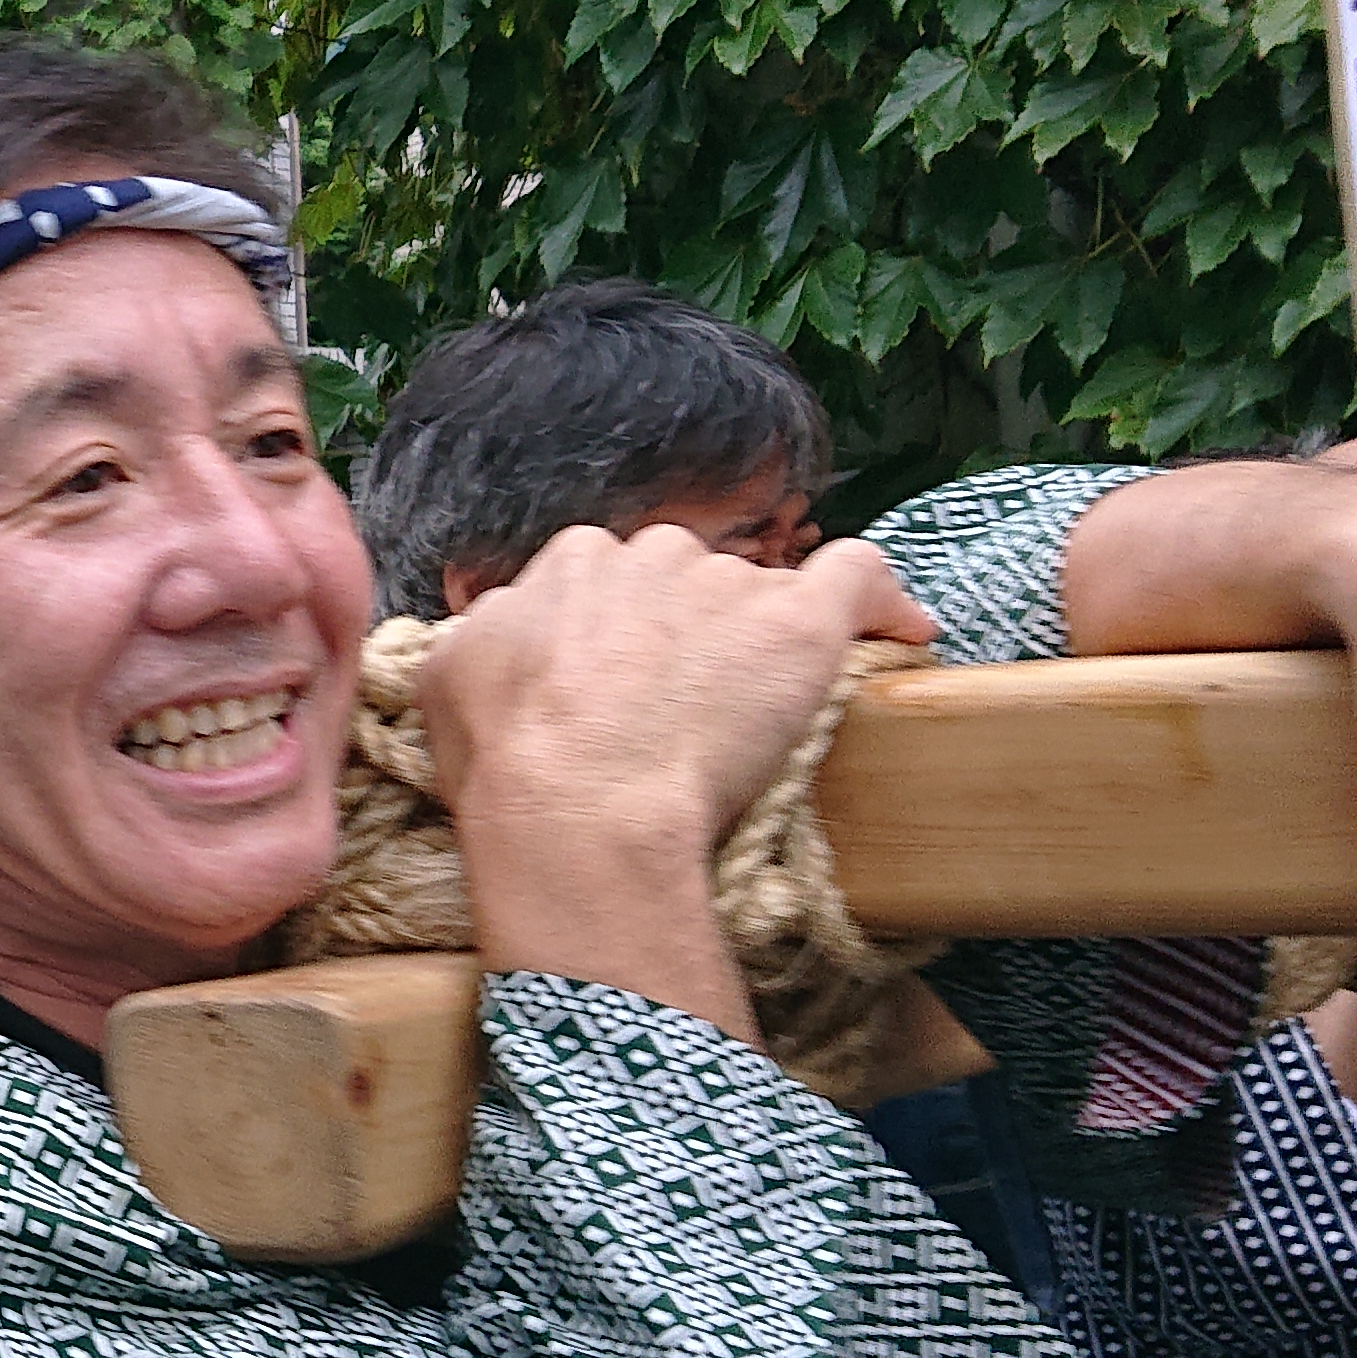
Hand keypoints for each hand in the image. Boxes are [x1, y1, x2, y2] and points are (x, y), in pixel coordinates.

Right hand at [423, 529, 936, 1042]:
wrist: (576, 804)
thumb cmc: (507, 763)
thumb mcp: (451, 681)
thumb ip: (487, 637)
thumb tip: (497, 633)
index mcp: (569, 562)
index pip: (609, 581)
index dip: (619, 639)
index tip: (621, 693)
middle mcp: (648, 554)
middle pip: (683, 579)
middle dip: (685, 635)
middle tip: (679, 715)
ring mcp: (726, 584)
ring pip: (755, 593)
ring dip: (756, 643)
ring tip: (757, 717)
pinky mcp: (797, 621)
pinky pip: (858, 575)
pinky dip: (883, 600)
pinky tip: (905, 630)